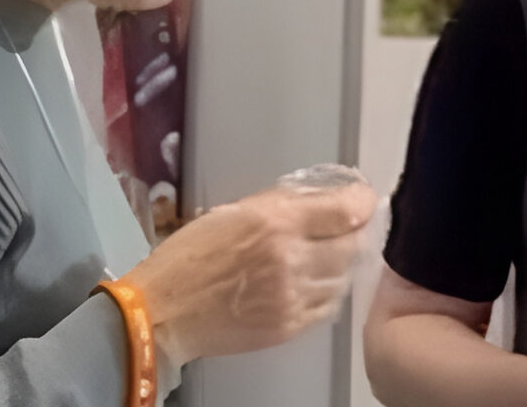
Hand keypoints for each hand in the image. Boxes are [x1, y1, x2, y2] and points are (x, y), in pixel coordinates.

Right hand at [122, 175, 377, 364]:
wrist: (163, 311)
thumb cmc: (188, 259)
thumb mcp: (233, 212)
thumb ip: (280, 205)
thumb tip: (320, 199)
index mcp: (274, 222)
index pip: (345, 210)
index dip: (362, 202)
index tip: (363, 200)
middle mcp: (289, 259)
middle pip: (351, 244)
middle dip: (352, 234)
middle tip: (344, 229)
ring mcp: (291, 296)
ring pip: (343, 277)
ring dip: (339, 265)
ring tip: (323, 258)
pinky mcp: (288, 326)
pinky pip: (327, 306)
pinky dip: (325, 293)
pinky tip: (309, 284)